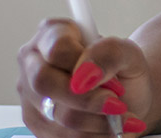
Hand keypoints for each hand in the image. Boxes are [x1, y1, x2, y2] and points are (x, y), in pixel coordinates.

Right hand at [17, 18, 151, 135]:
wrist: (126, 97)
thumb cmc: (122, 71)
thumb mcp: (129, 54)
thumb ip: (109, 52)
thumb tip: (84, 72)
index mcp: (53, 33)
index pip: (57, 47)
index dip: (86, 66)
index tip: (113, 83)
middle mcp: (34, 62)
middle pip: (45, 82)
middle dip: (88, 100)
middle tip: (117, 105)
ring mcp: (31, 94)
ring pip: (57, 115)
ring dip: (98, 121)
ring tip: (120, 116)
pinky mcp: (37, 122)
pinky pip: (62, 136)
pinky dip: (93, 135)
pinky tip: (109, 127)